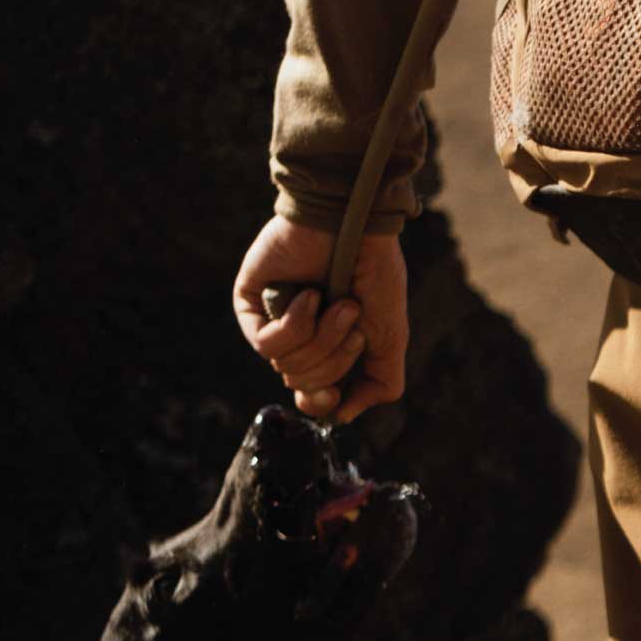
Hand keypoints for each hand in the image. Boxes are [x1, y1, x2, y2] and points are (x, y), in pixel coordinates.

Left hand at [232, 217, 408, 422]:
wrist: (356, 225)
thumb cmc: (376, 272)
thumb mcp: (391, 335)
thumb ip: (381, 382)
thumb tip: (341, 415)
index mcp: (328, 348)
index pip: (314, 398)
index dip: (326, 400)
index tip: (338, 391)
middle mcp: (298, 338)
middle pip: (306, 385)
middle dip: (336, 355)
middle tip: (351, 315)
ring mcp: (272, 320)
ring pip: (288, 367)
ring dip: (323, 335)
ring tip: (337, 299)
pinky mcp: (250, 303)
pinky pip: (267, 344)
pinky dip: (296, 323)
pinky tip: (309, 294)